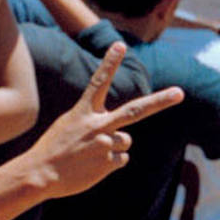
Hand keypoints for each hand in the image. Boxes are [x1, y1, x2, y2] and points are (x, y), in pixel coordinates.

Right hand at [23, 42, 183, 196]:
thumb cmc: (54, 149)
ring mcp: (105, 144)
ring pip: (126, 141)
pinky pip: (121, 159)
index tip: (120, 45)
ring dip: (114, 147)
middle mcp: (97, 125)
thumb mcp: (70, 125)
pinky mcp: (108, 163)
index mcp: (83, 112)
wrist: (40, 174)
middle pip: (134, 111)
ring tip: (91, 155)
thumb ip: (95, 121)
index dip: (110, 63)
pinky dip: (110, 163)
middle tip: (179, 93)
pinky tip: (92, 167)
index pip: (99, 82)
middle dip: (160, 102)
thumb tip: (122, 132)